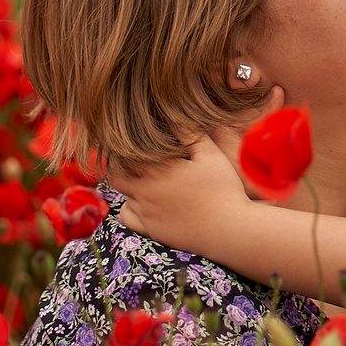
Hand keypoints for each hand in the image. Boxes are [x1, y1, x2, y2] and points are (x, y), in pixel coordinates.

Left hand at [111, 136, 256, 244]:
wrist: (228, 229)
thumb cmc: (223, 189)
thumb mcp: (210, 155)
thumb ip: (189, 134)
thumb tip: (172, 116)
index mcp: (157, 170)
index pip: (125, 154)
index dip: (125, 146)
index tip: (134, 140)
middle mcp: (145, 191)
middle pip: (116, 175)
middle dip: (121, 166)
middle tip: (135, 160)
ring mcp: (146, 212)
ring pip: (122, 195)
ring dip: (129, 185)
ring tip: (145, 179)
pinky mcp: (151, 229)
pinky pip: (127, 217)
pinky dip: (130, 208)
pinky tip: (145, 202)